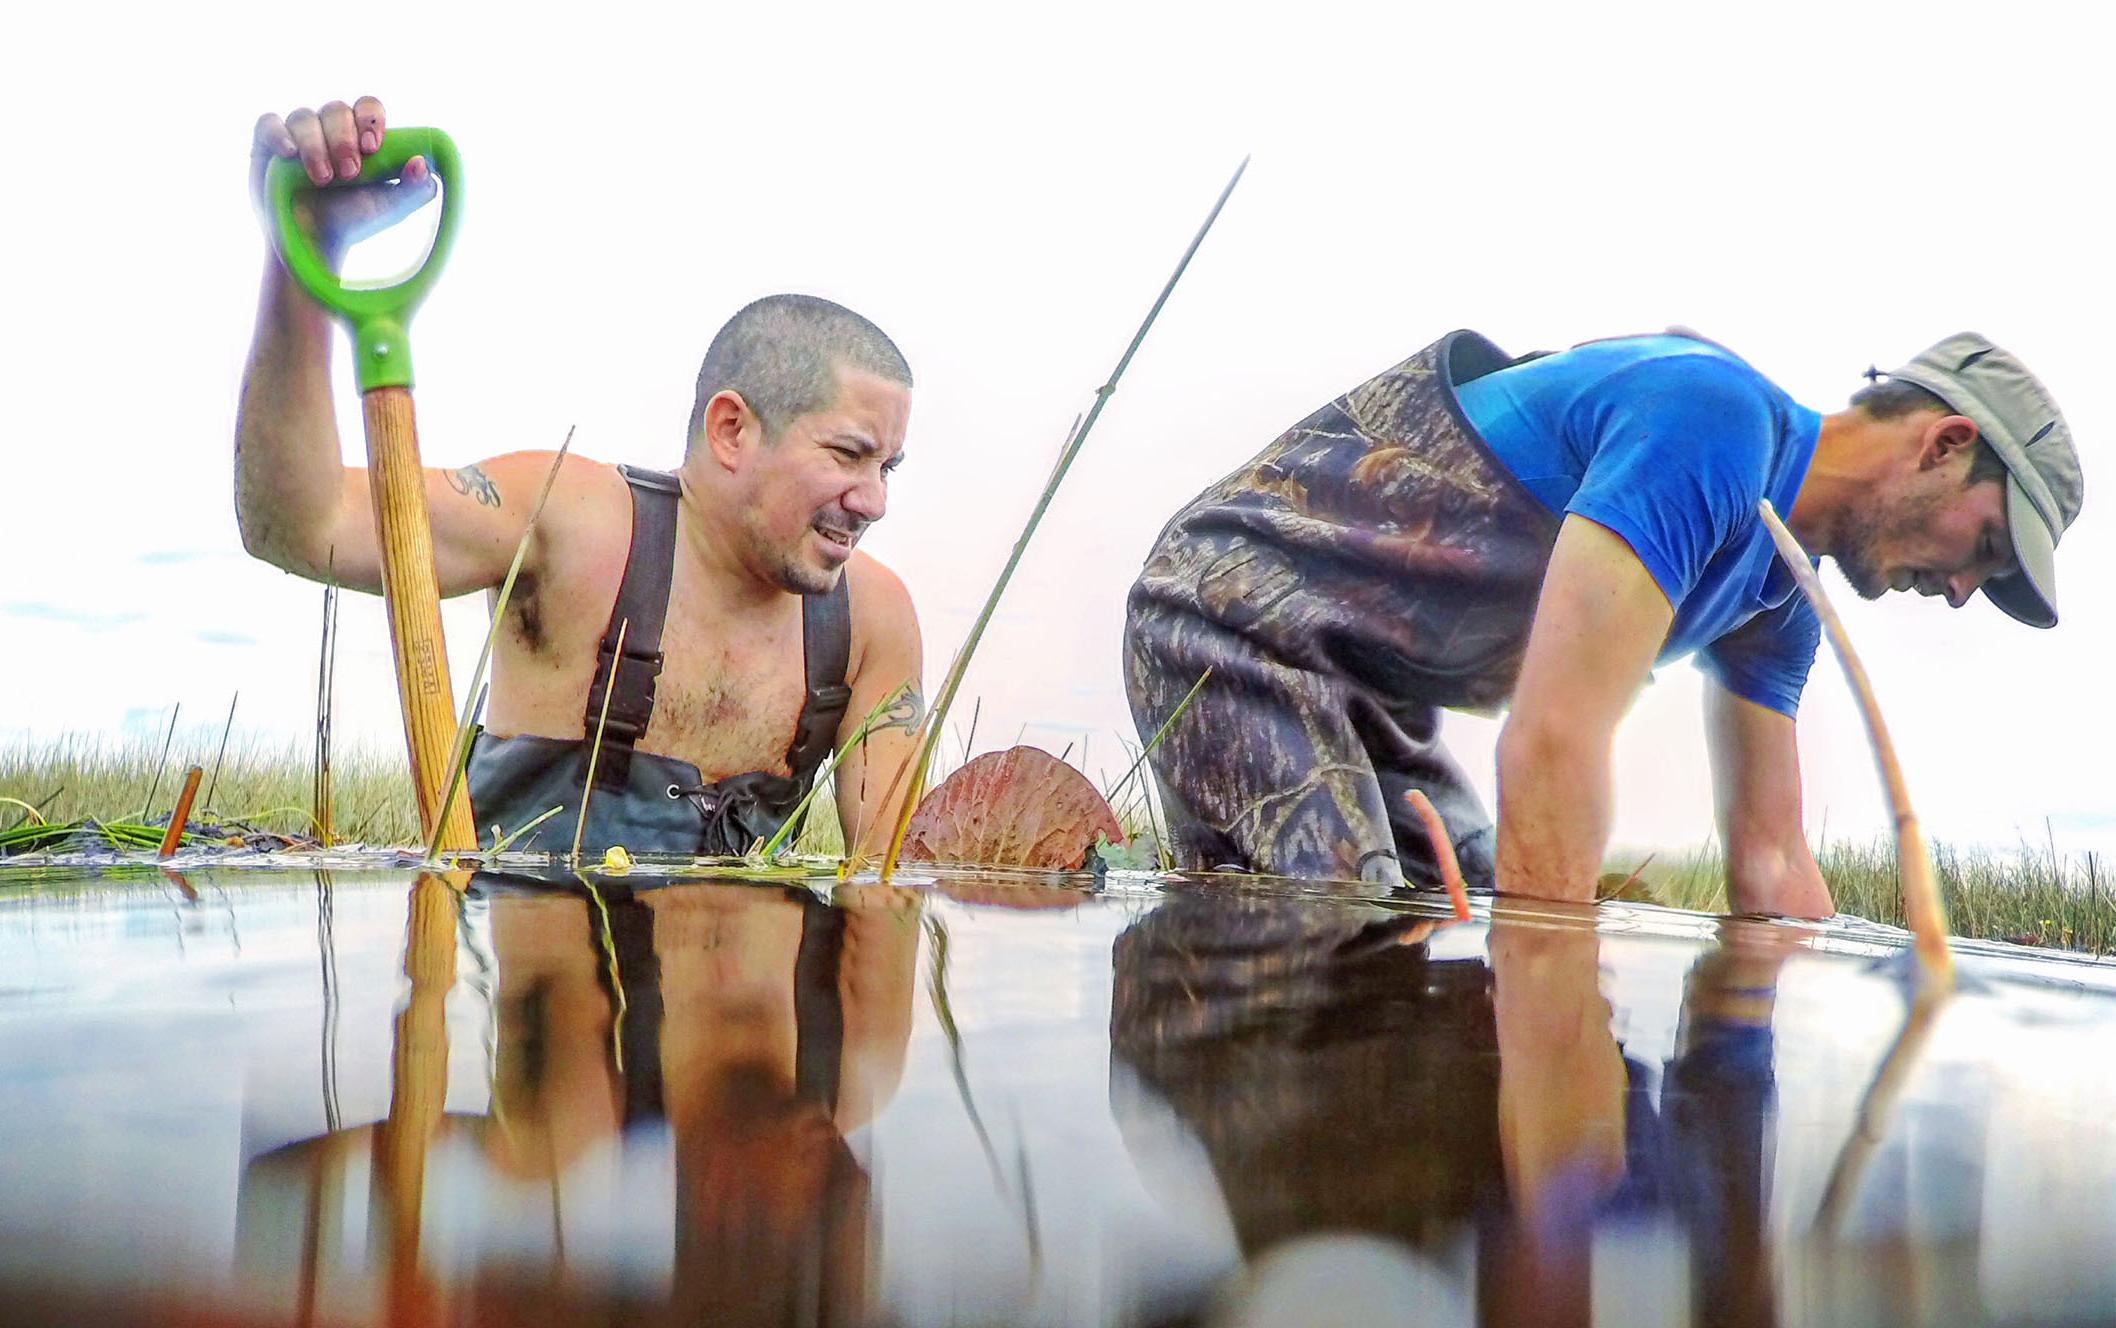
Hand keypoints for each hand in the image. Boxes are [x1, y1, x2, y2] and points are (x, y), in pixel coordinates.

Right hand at [251, 96, 435, 258]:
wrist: (316, 243)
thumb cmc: (355, 219)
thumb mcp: (391, 209)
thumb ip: (415, 188)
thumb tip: (423, 164)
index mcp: (361, 135)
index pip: (367, 107)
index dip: (370, 119)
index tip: (373, 148)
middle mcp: (329, 129)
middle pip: (336, 109)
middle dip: (344, 138)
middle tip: (350, 172)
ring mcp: (298, 134)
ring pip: (304, 117)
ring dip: (316, 146)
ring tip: (324, 179)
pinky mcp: (268, 144)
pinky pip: (268, 123)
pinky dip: (279, 133)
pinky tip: (289, 153)